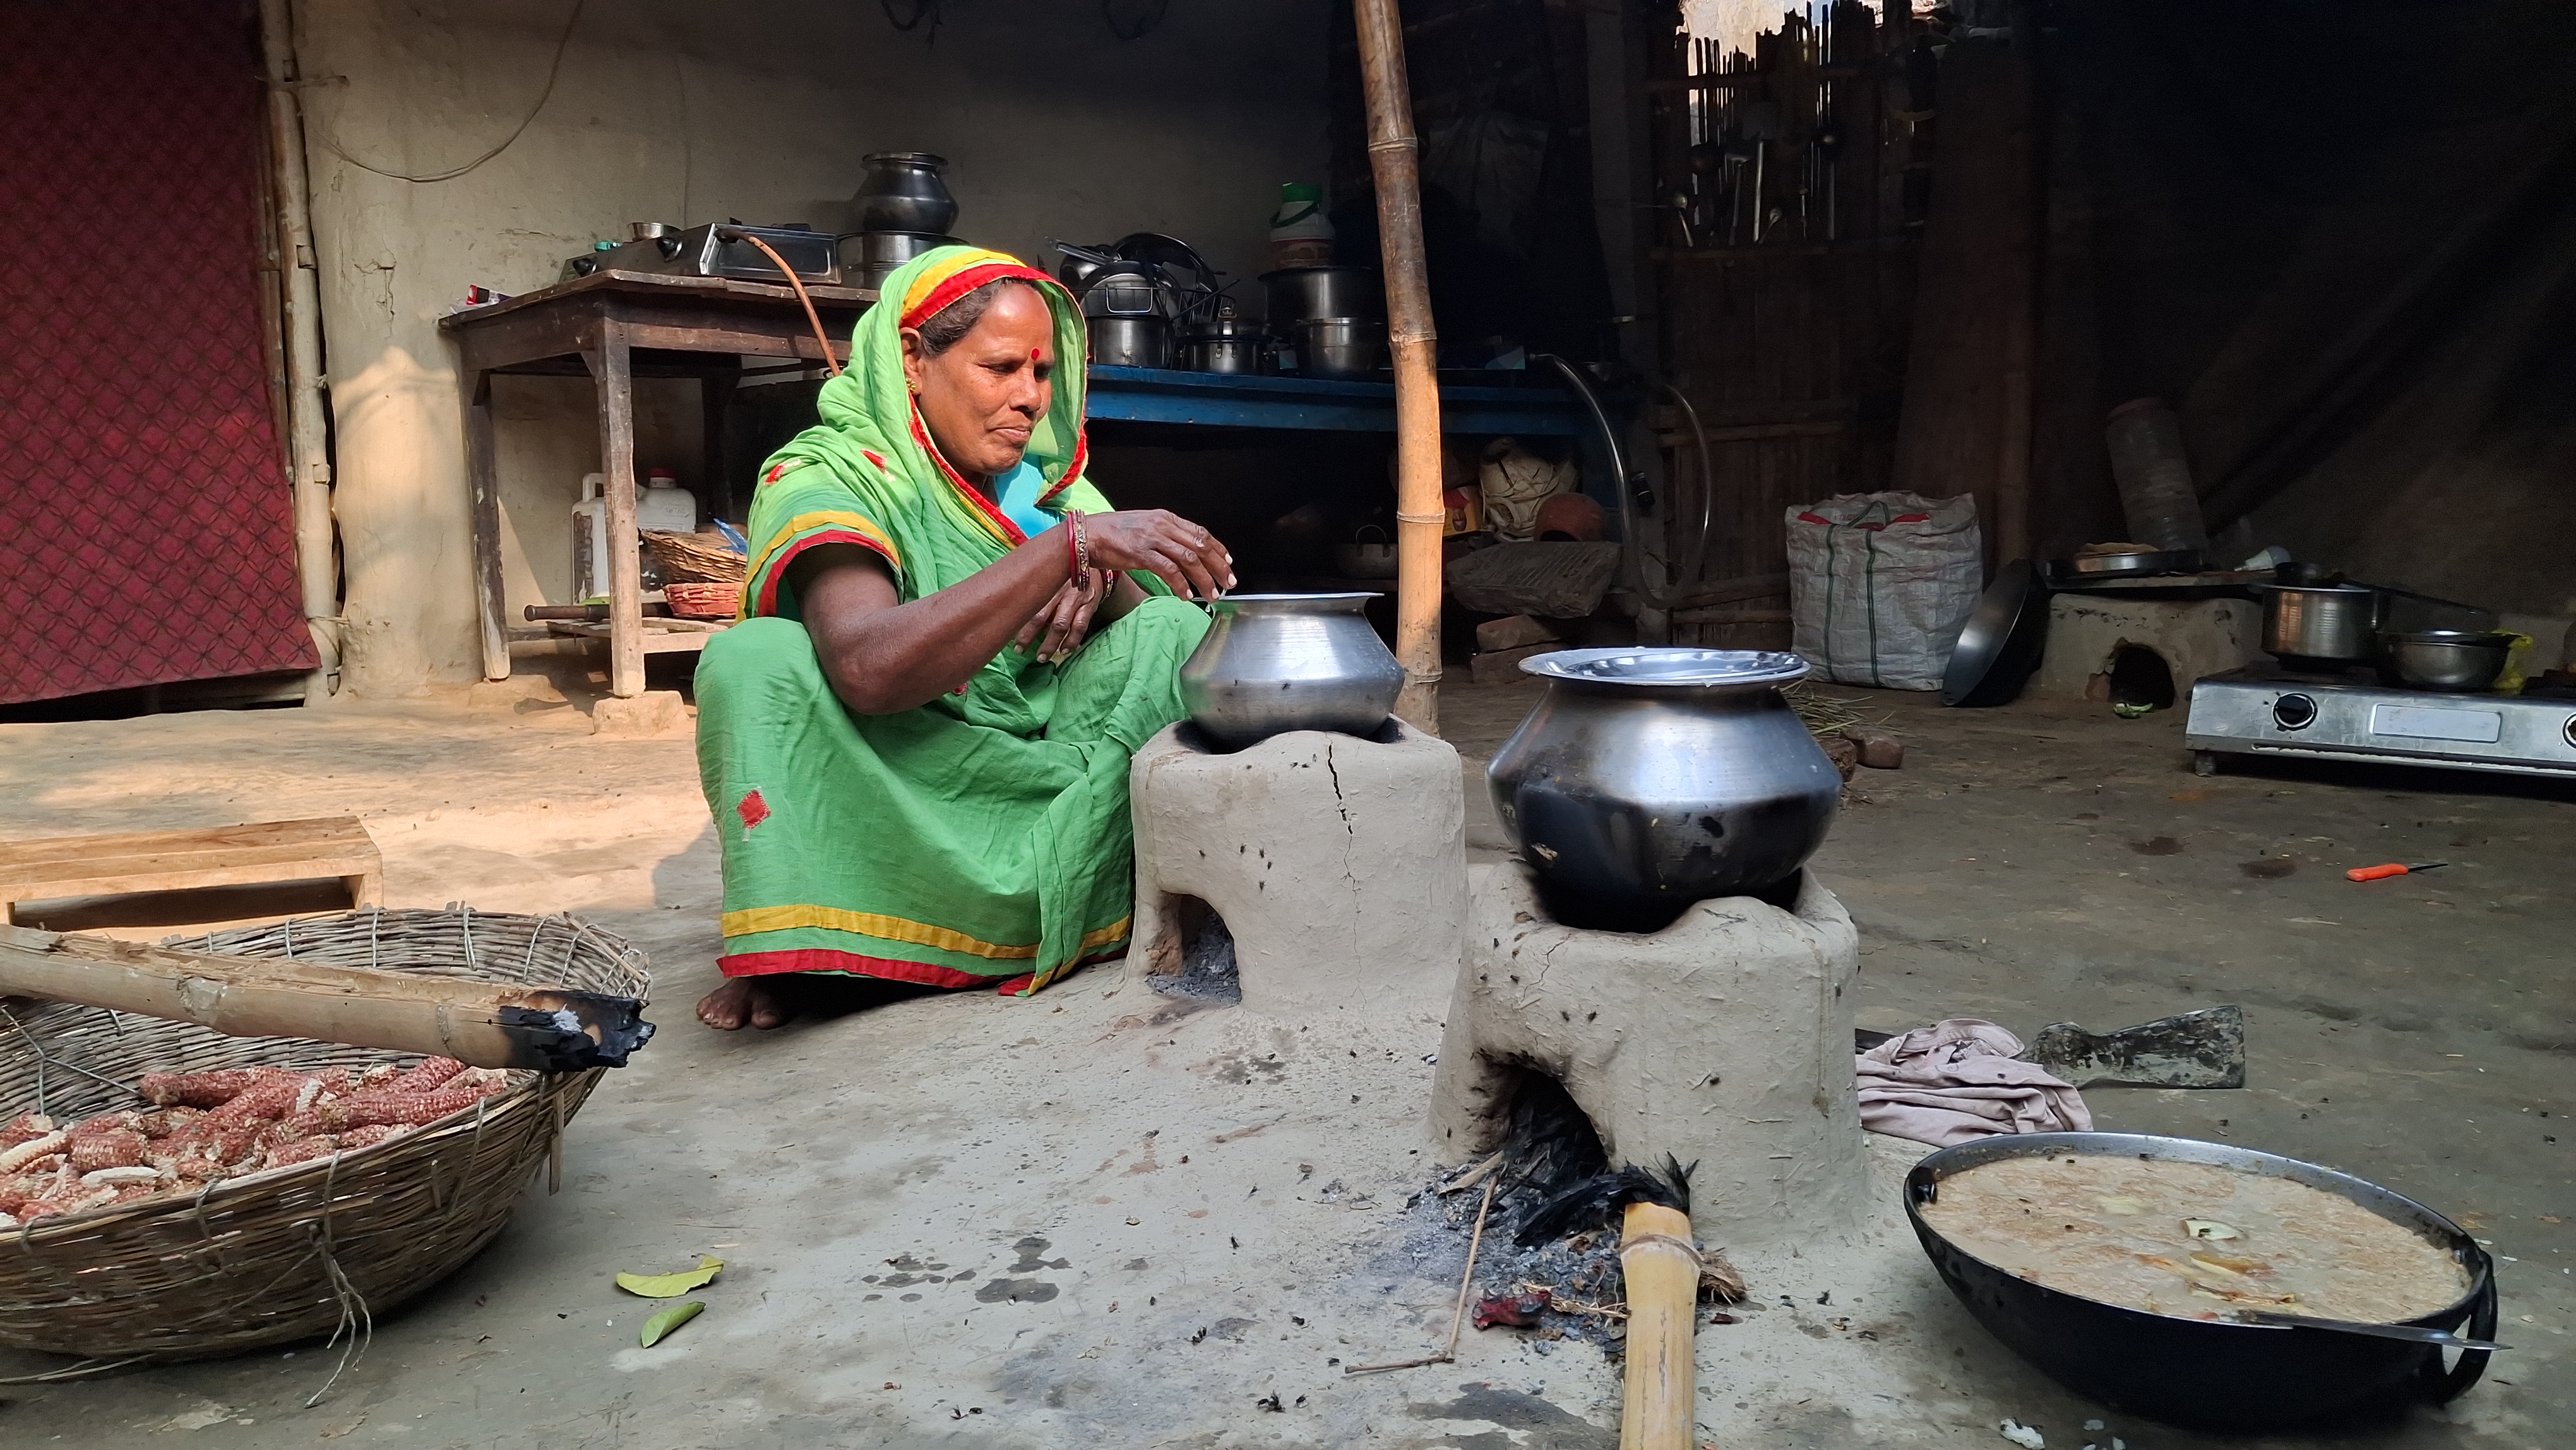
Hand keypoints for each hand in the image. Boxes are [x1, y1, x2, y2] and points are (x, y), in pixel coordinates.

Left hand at [1014, 570, 1110, 663]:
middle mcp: (1059, 589)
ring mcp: (1076, 598)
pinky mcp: (1090, 605)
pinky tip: (1065, 651)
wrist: (1094, 558)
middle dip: (1029, 636)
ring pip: (1061, 624)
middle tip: (1020, 650)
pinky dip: (1072, 641)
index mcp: (1046, 581)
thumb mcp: (1047, 573)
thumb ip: (1035, 588)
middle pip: (1041, 616)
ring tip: (1042, 657)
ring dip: (1051, 643)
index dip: (1017, 621)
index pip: (1028, 603)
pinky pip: (1080, 626)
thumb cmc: (1063, 571)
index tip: (1007, 634)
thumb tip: (1014, 610)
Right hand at [1080, 510, 1234, 600]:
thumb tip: (1185, 553)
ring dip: (1204, 579)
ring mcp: (1152, 538)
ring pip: (1189, 559)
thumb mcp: (1145, 528)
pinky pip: (1169, 571)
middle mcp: (1162, 526)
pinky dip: (1180, 585)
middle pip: (1200, 546)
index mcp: (1165, 518)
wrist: (1087, 535)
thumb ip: (1165, 536)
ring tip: (1211, 595)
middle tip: (1228, 582)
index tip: (1228, 562)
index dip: (1218, 548)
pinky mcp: (1141, 553)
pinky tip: (1186, 596)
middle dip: (1218, 566)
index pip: (1200, 532)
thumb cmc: (1113, 534)